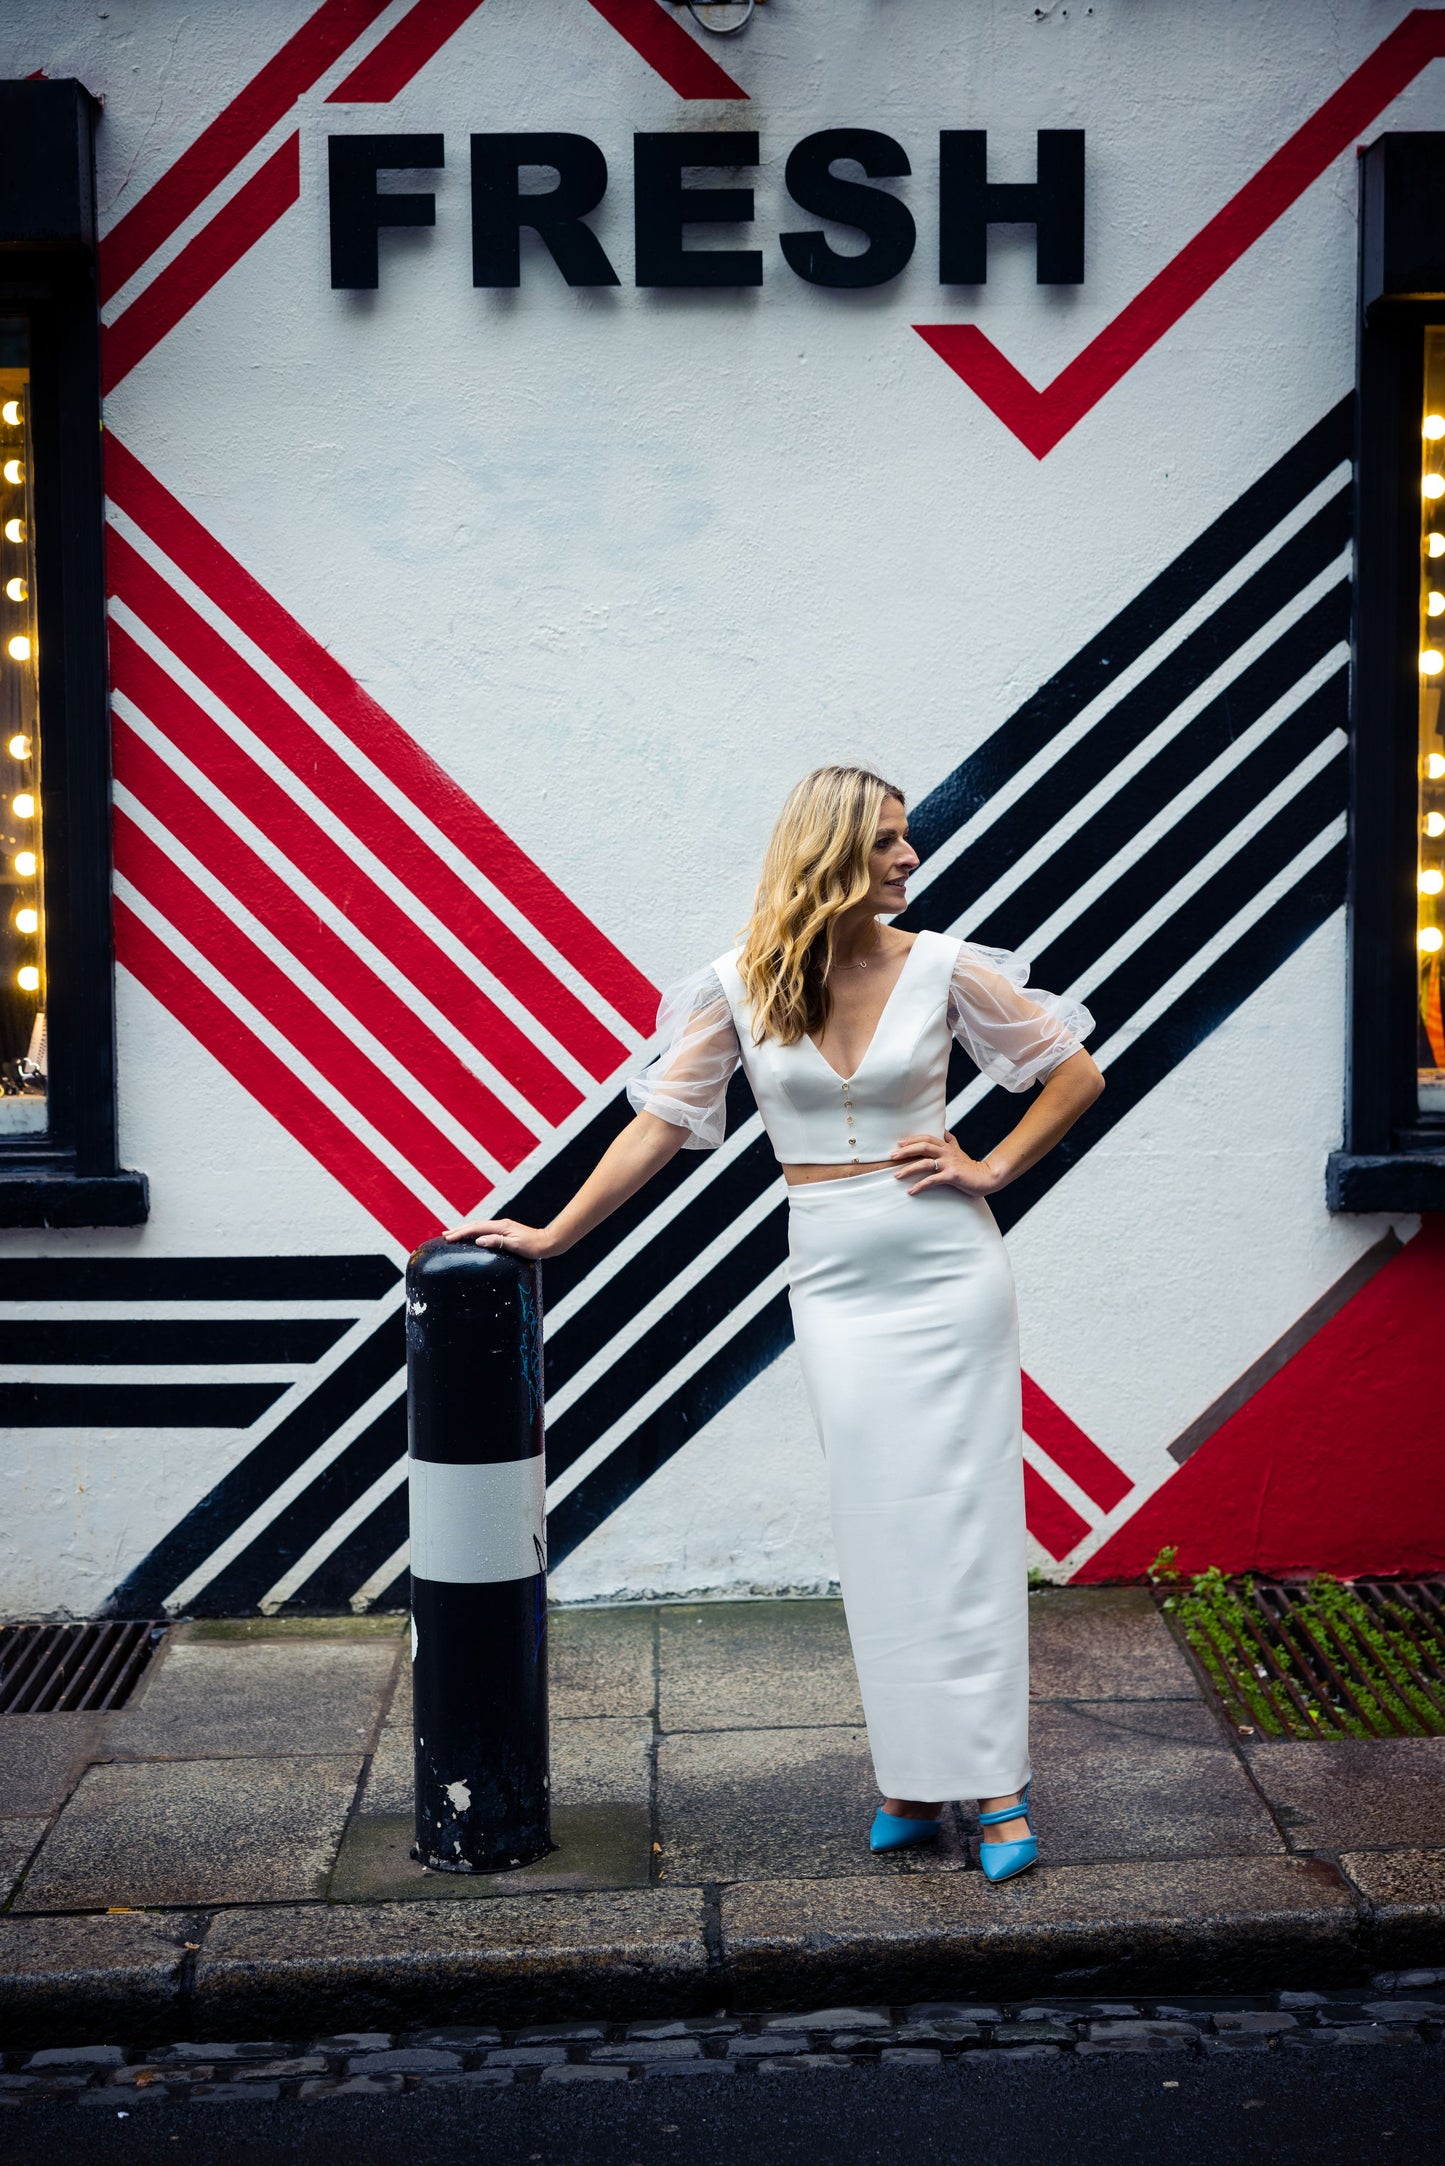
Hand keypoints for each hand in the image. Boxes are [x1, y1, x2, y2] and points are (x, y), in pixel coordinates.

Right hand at [440, 1217, 556, 1258]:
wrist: (547, 1242)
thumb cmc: (533, 1246)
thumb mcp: (515, 1245)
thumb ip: (497, 1241)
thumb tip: (479, 1240)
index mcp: (500, 1227)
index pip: (476, 1229)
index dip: (461, 1232)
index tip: (448, 1237)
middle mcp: (500, 1225)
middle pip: (475, 1226)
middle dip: (458, 1230)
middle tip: (444, 1235)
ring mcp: (502, 1227)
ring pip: (479, 1227)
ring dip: (465, 1230)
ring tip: (452, 1234)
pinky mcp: (505, 1231)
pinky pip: (484, 1231)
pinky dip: (474, 1232)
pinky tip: (471, 1237)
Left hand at [889, 1132, 1002, 1196]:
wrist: (987, 1178)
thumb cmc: (970, 1167)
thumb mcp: (959, 1151)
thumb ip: (950, 1141)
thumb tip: (943, 1131)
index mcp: (947, 1146)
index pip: (926, 1138)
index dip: (912, 1139)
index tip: (899, 1144)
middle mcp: (947, 1152)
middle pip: (923, 1147)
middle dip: (906, 1151)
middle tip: (892, 1156)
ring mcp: (949, 1164)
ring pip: (925, 1163)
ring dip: (908, 1169)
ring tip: (896, 1175)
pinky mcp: (952, 1176)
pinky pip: (932, 1180)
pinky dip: (920, 1186)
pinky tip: (911, 1191)